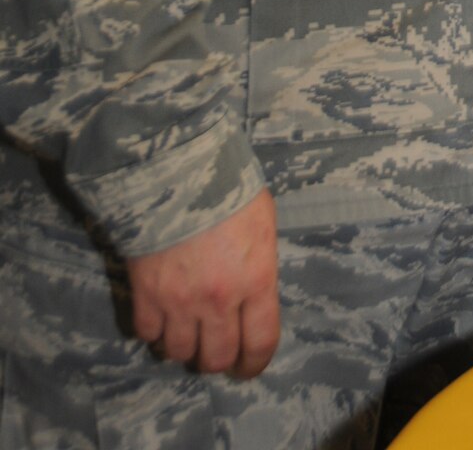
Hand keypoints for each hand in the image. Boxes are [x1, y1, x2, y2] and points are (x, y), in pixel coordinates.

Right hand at [127, 188, 279, 378]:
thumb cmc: (229, 188)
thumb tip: (254, 290)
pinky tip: (160, 315)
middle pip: (216, 357)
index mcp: (256, 280)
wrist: (179, 169)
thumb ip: (259, 264)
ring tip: (186, 330)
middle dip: (217, 360)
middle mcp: (218, 300)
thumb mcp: (263, 222)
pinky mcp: (145, 294)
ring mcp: (179, 301)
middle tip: (214, 350)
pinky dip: (153, 331)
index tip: (247, 367)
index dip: (254, 363)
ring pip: (179, 352)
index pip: (260, 343)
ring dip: (183, 346)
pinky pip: (147, 333)